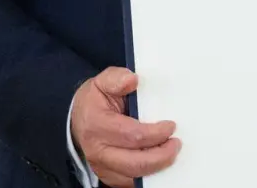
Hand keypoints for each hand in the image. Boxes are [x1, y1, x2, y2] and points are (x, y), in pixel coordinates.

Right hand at [70, 67, 179, 187]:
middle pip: (135, 163)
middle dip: (161, 156)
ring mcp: (102, 166)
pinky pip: (130, 181)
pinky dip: (148, 174)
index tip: (171, 126)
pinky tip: (159, 161)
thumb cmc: (95, 101)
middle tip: (176, 144)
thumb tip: (132, 80)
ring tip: (170, 152)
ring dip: (157, 167)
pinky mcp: (108, 175)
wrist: (80, 119)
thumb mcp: (102, 82)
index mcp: (97, 126)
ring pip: (133, 176)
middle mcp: (97, 151)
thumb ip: (116, 78)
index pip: (132, 136)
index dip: (155, 133)